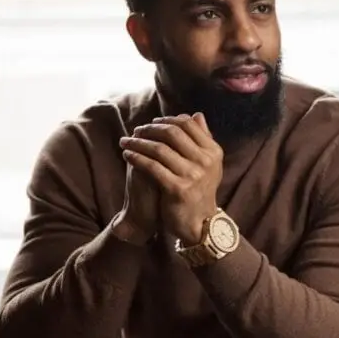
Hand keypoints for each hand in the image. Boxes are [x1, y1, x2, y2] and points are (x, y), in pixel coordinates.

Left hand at [119, 113, 223, 244]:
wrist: (198, 223)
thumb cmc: (199, 191)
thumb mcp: (207, 164)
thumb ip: (202, 139)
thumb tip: (196, 114)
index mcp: (213, 152)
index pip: (187, 125)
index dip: (167, 120)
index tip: (152, 123)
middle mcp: (205, 162)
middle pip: (172, 133)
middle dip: (150, 129)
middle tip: (136, 130)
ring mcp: (192, 175)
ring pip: (159, 149)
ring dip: (138, 142)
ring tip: (125, 141)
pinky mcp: (177, 189)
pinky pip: (152, 167)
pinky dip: (136, 158)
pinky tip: (127, 155)